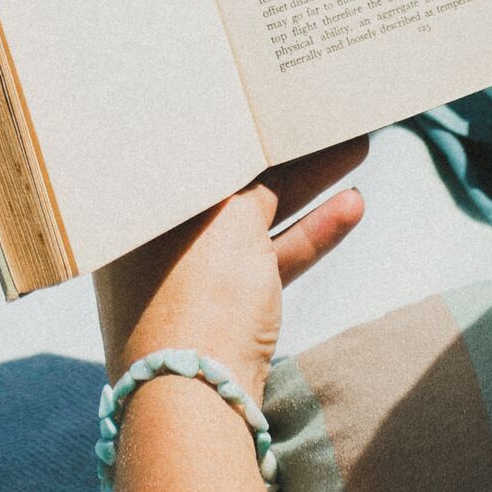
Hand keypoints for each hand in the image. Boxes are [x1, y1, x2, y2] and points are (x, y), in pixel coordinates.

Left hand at [94, 140, 369, 394]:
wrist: (197, 400)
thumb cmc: (200, 293)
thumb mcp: (231, 217)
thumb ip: (250, 181)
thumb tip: (262, 155)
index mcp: (134, 203)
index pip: (187, 144)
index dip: (236, 115)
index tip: (272, 90)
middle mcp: (151, 236)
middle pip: (224, 178)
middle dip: (280, 149)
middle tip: (323, 114)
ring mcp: (185, 275)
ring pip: (253, 218)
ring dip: (306, 186)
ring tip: (357, 147)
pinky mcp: (221, 311)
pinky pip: (266, 258)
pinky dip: (306, 235)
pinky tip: (352, 207)